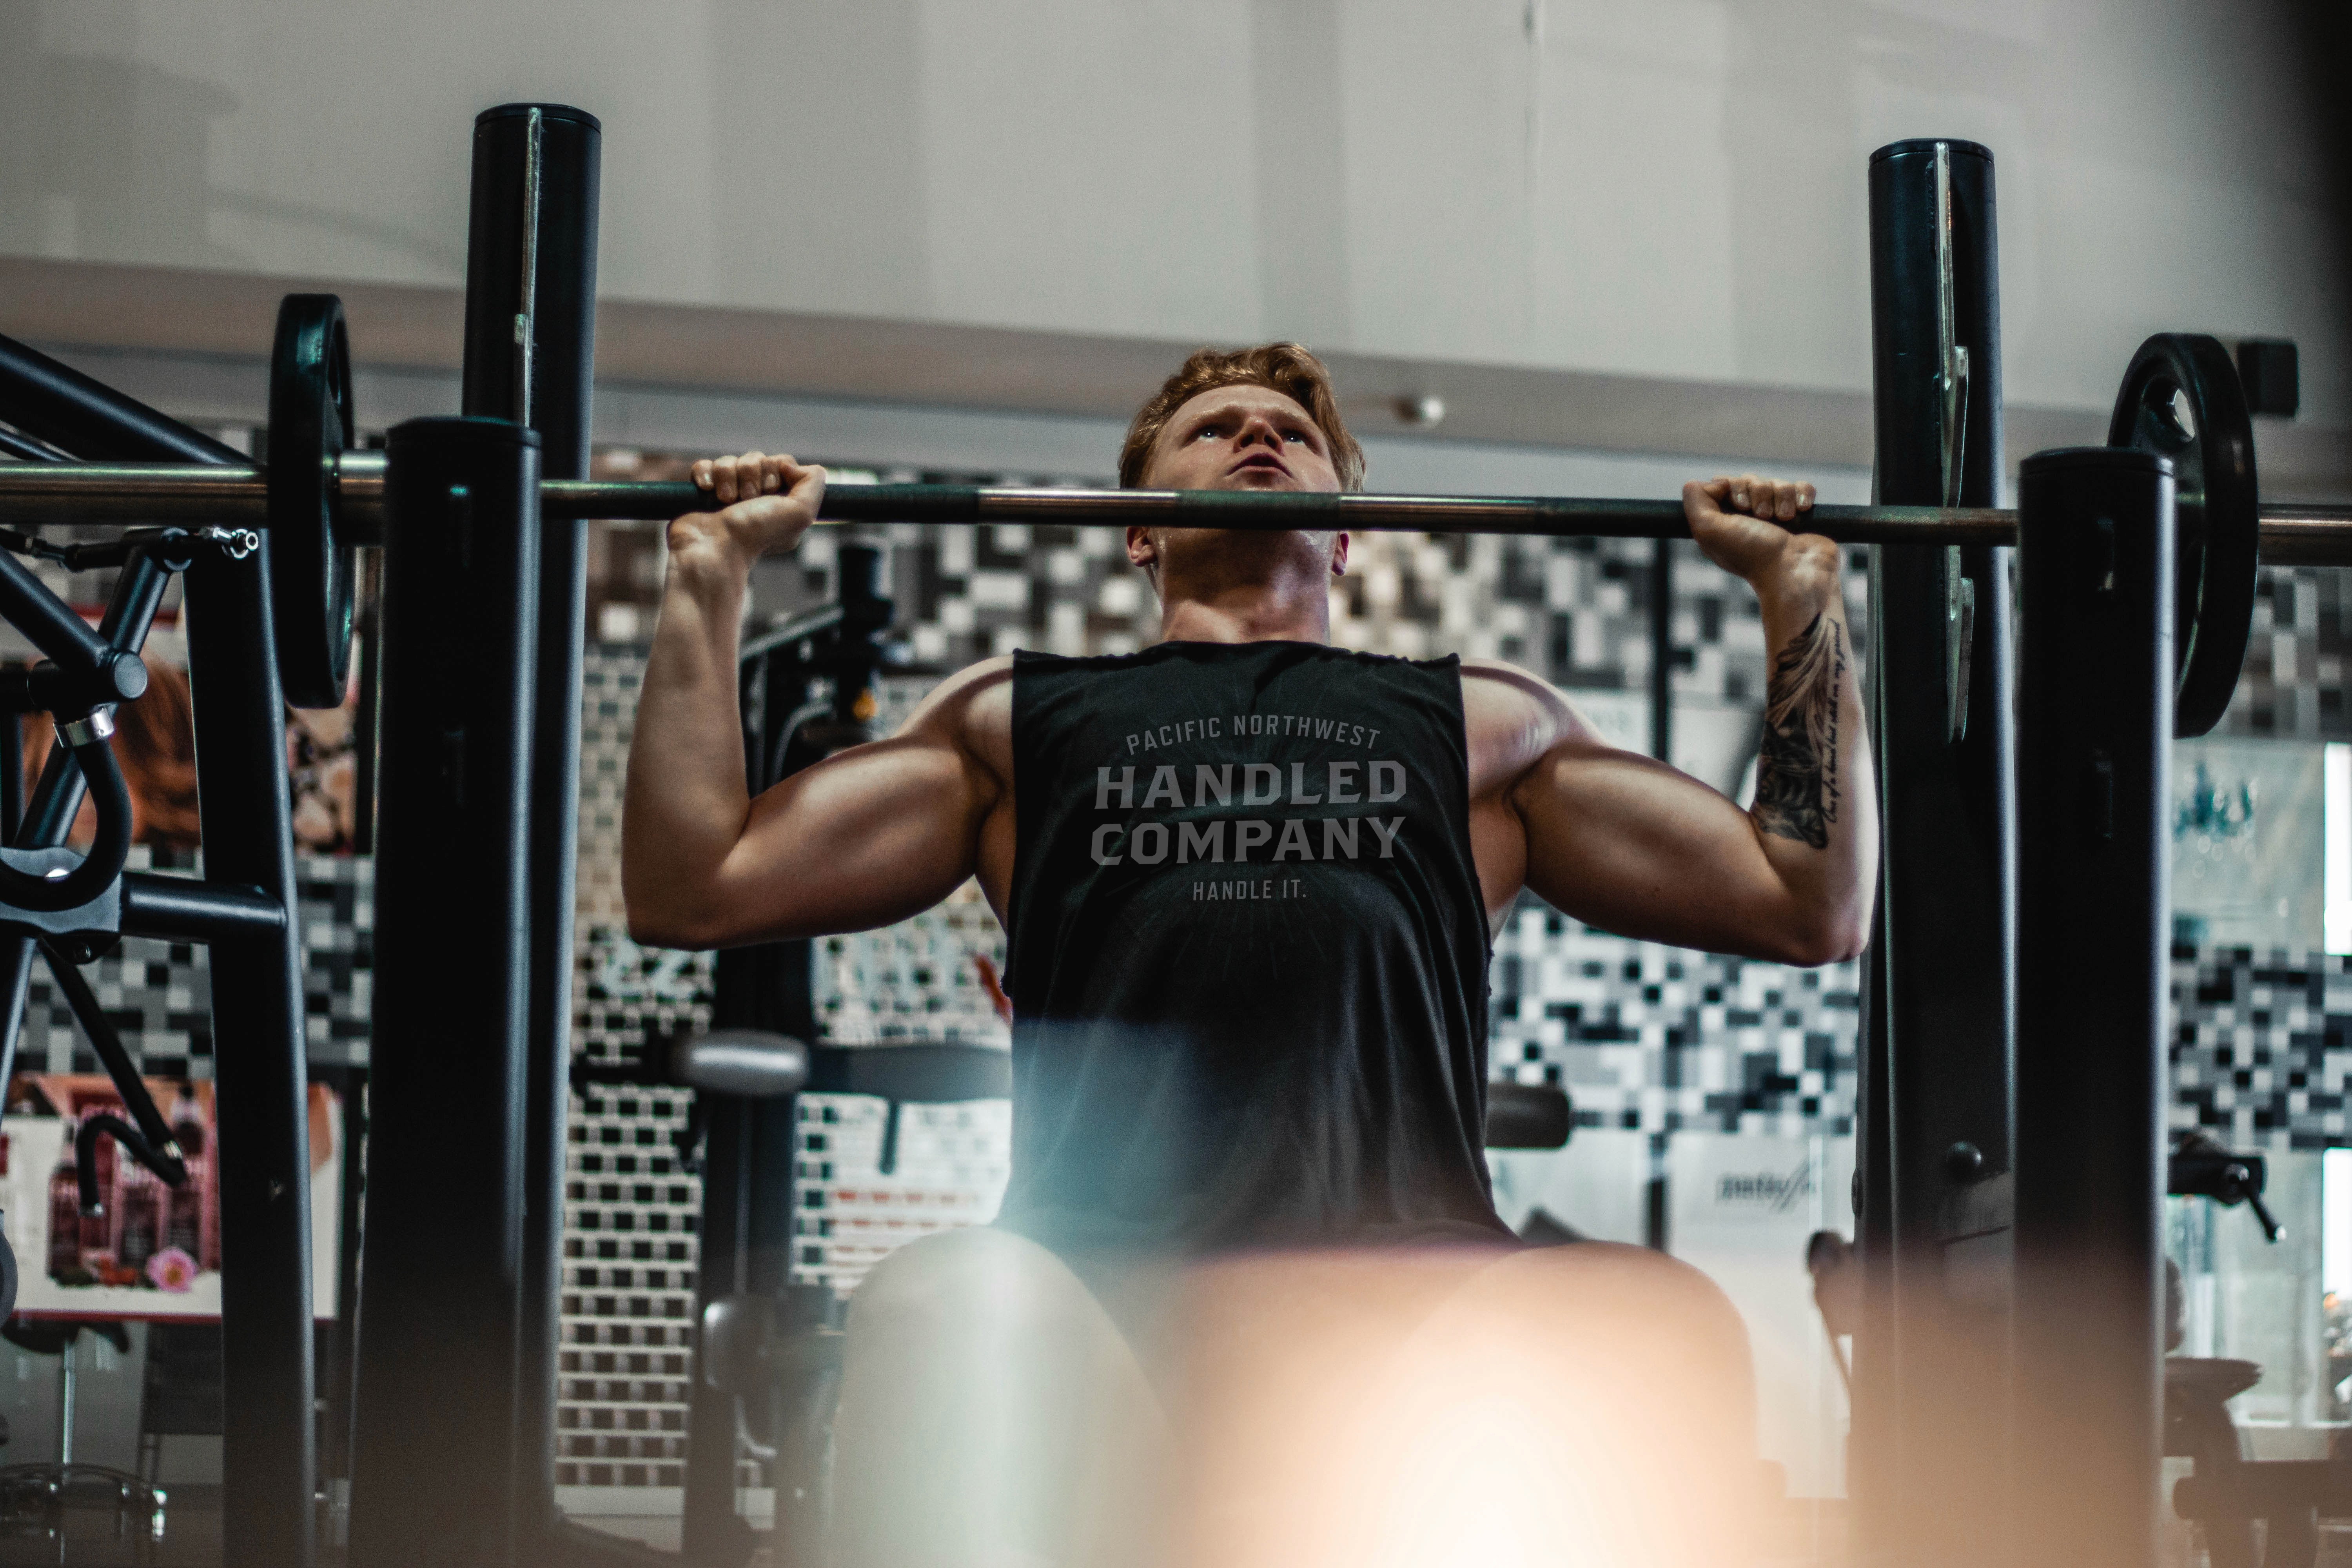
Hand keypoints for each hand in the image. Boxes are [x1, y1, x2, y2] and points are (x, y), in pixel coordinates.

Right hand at [668, 451, 825, 567]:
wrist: (714, 546)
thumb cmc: (756, 534)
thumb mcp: (801, 513)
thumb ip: (814, 484)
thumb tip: (790, 465)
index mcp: (779, 501)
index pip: (782, 463)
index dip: (776, 471)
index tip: (770, 492)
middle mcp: (754, 497)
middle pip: (756, 458)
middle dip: (751, 476)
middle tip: (747, 500)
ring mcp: (727, 493)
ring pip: (729, 460)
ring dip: (728, 477)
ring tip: (726, 501)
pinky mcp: (703, 491)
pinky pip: (705, 465)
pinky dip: (706, 474)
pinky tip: (708, 491)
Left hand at [1682, 474, 1820, 583]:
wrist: (1796, 570)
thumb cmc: (1753, 554)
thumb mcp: (1710, 530)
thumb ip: (1695, 502)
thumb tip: (1707, 483)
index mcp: (1724, 523)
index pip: (1723, 484)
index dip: (1733, 488)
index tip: (1741, 507)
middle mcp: (1749, 519)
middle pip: (1751, 480)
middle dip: (1759, 493)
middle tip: (1763, 517)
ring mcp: (1776, 517)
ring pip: (1778, 482)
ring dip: (1782, 497)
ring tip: (1784, 519)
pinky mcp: (1801, 515)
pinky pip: (1802, 487)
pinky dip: (1802, 495)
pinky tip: (1801, 510)